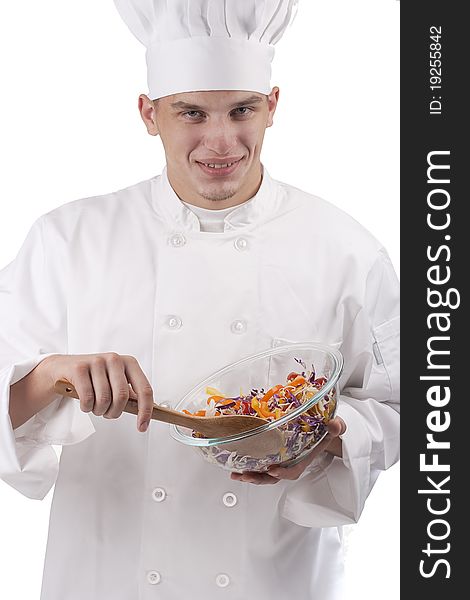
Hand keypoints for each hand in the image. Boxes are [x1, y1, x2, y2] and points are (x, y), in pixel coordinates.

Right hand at [40, 353, 153, 431]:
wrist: (62, 368)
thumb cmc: (93, 378)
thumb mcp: (115, 382)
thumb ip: (131, 394)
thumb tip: (149, 412)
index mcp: (129, 363)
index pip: (144, 389)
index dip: (145, 411)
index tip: (142, 426)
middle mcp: (114, 359)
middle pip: (122, 397)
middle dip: (114, 412)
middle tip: (108, 413)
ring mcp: (97, 362)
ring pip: (104, 399)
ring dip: (99, 411)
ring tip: (95, 406)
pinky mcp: (79, 368)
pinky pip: (88, 398)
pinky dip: (86, 407)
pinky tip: (85, 402)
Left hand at [230, 416, 345, 484]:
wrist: (324, 432)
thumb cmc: (327, 431)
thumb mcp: (335, 428)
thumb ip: (336, 427)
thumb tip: (334, 424)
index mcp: (304, 458)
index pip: (293, 470)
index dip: (283, 472)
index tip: (272, 470)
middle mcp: (291, 462)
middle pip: (274, 476)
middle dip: (260, 478)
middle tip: (246, 476)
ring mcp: (282, 460)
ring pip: (265, 474)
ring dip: (251, 475)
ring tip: (236, 475)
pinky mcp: (274, 455)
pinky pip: (261, 464)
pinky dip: (249, 466)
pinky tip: (236, 466)